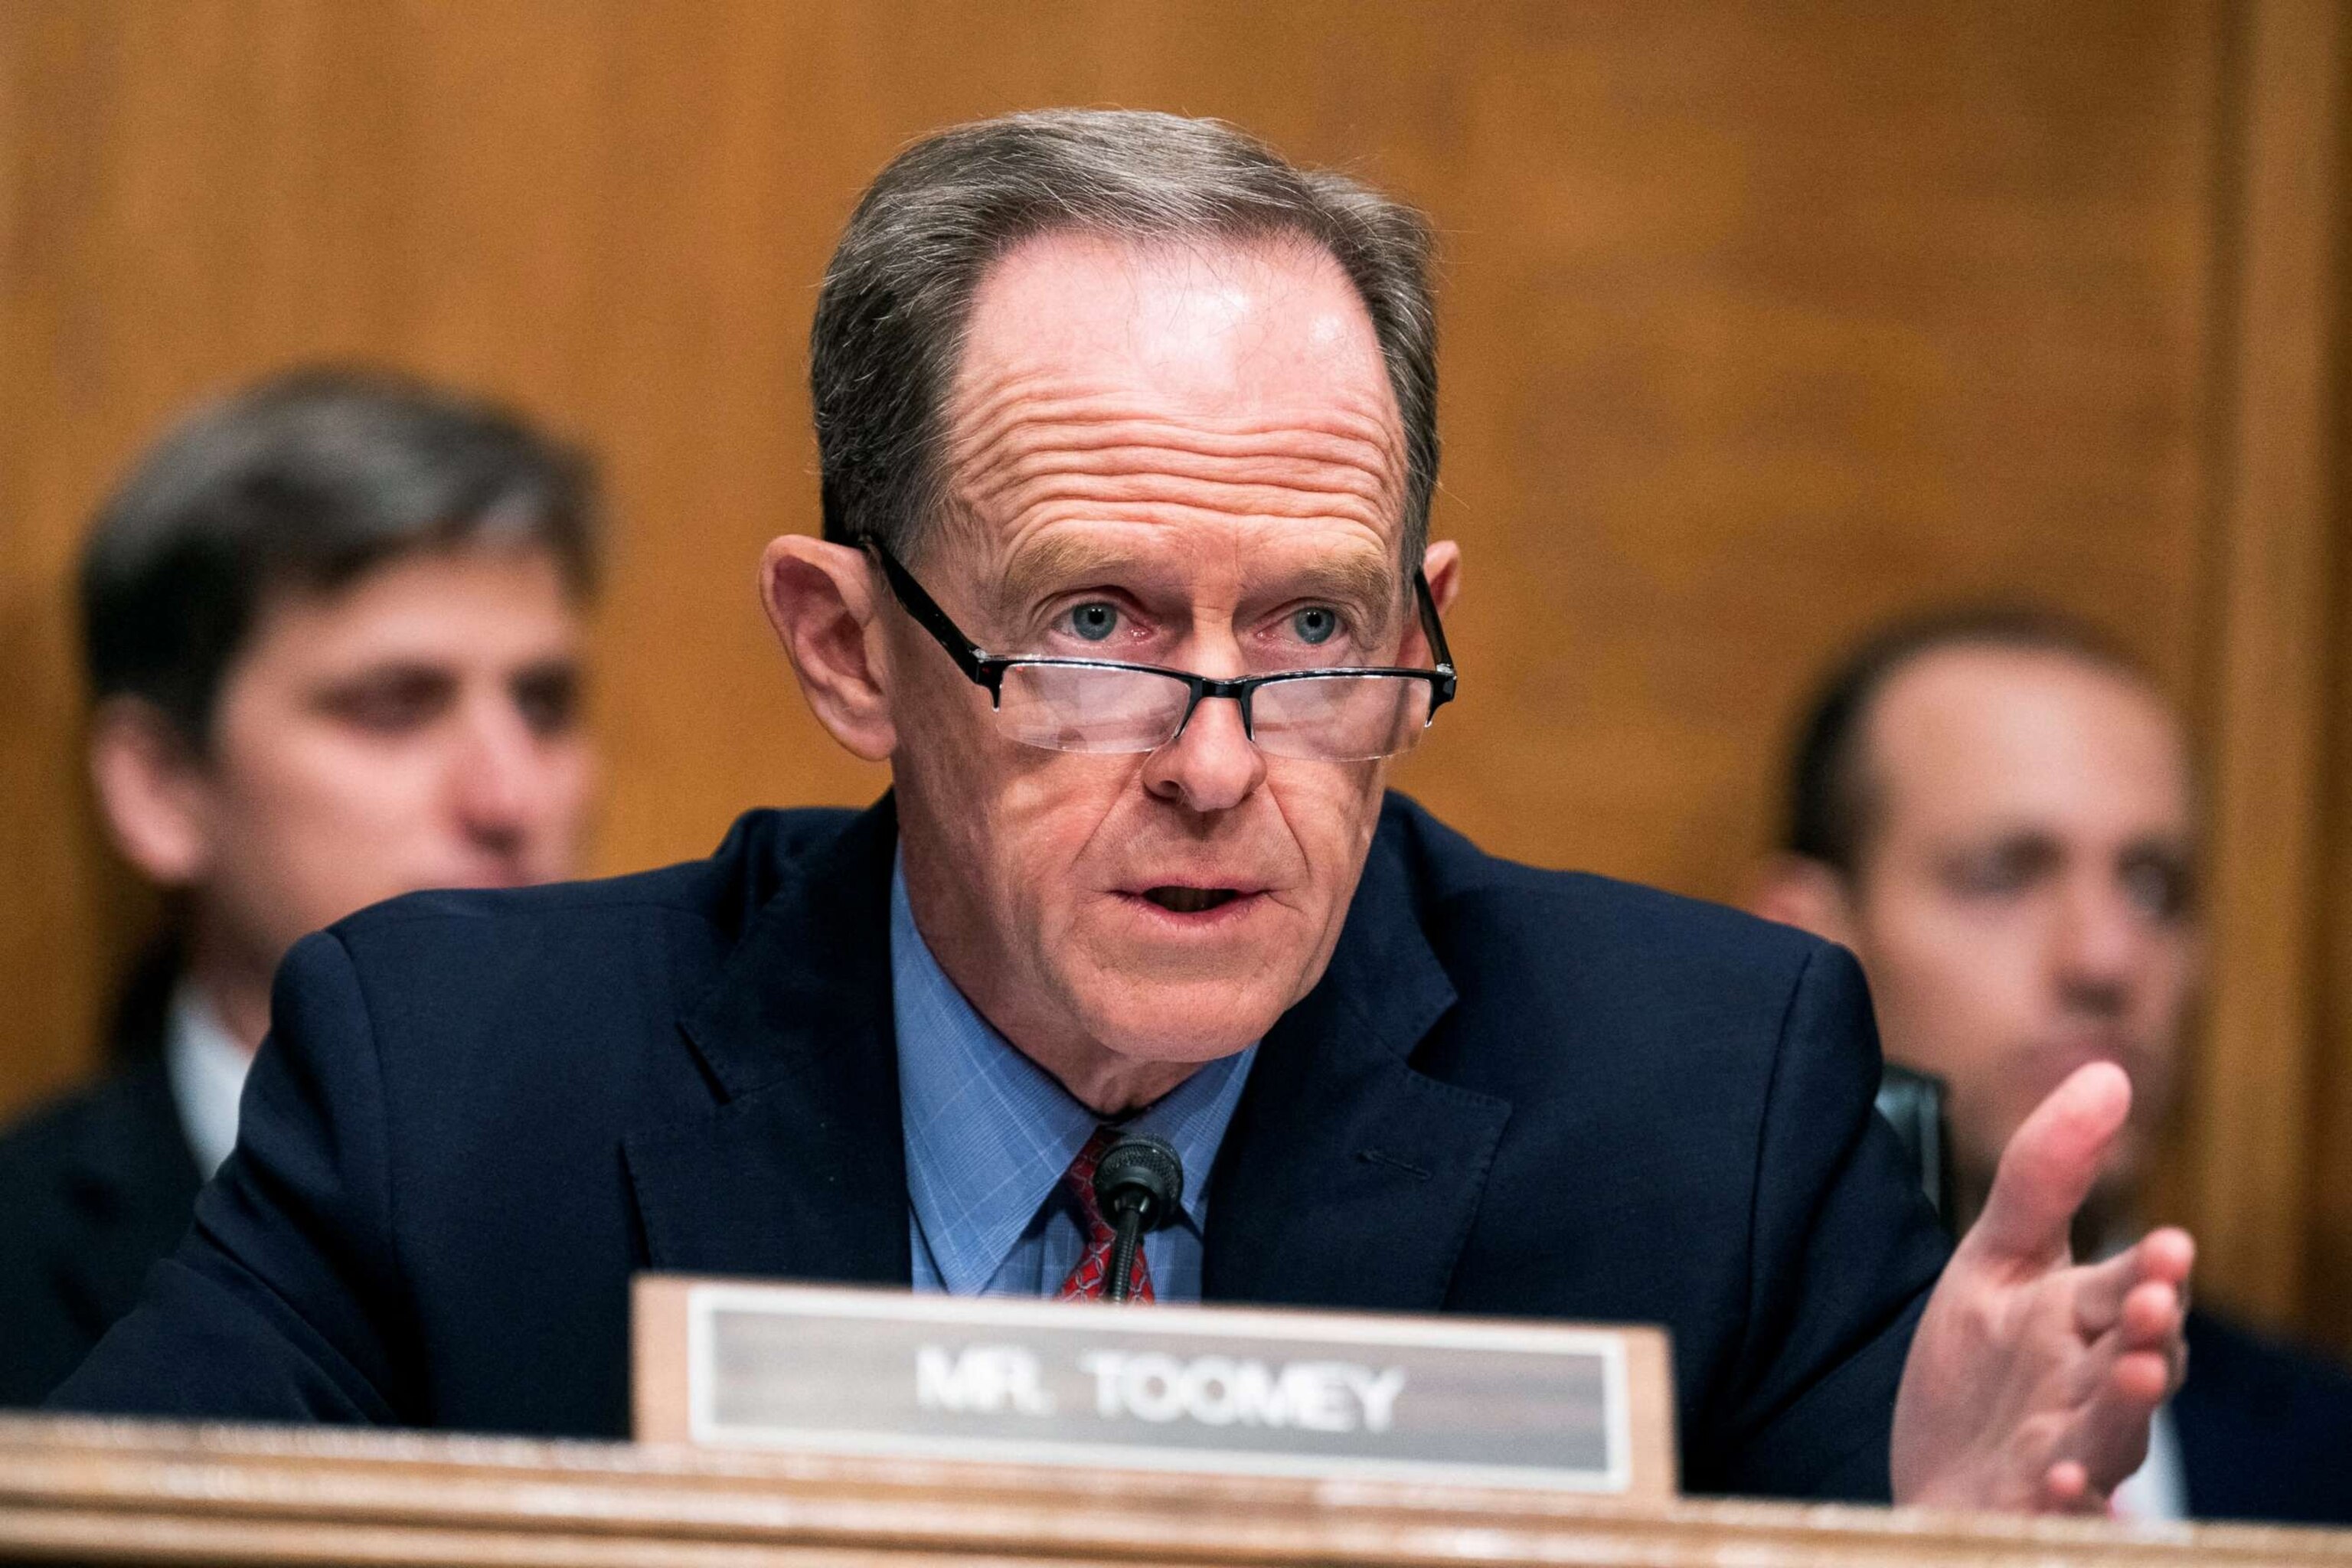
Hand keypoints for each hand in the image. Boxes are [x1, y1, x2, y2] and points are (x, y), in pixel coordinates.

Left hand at [1889, 1062, 2192, 1512]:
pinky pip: (2063, 1516)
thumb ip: (2044, 1174)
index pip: (2131, 1290)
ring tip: (2133, 1377)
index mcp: (2086, 1324)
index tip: (2166, 1246)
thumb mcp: (1993, 1258)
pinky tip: (2056, 1487)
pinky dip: (2068, 1504)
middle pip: (2134, 1363)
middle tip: (2151, 1308)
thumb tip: (2108, 1072)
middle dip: (2148, 1335)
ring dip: (2125, 1411)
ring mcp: (2070, 1456)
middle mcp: (2092, 1391)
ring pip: (2112, 1437)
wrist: (1935, 1471)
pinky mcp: (2035, 1513)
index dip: (2150, 1272)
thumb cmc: (1980, 1366)